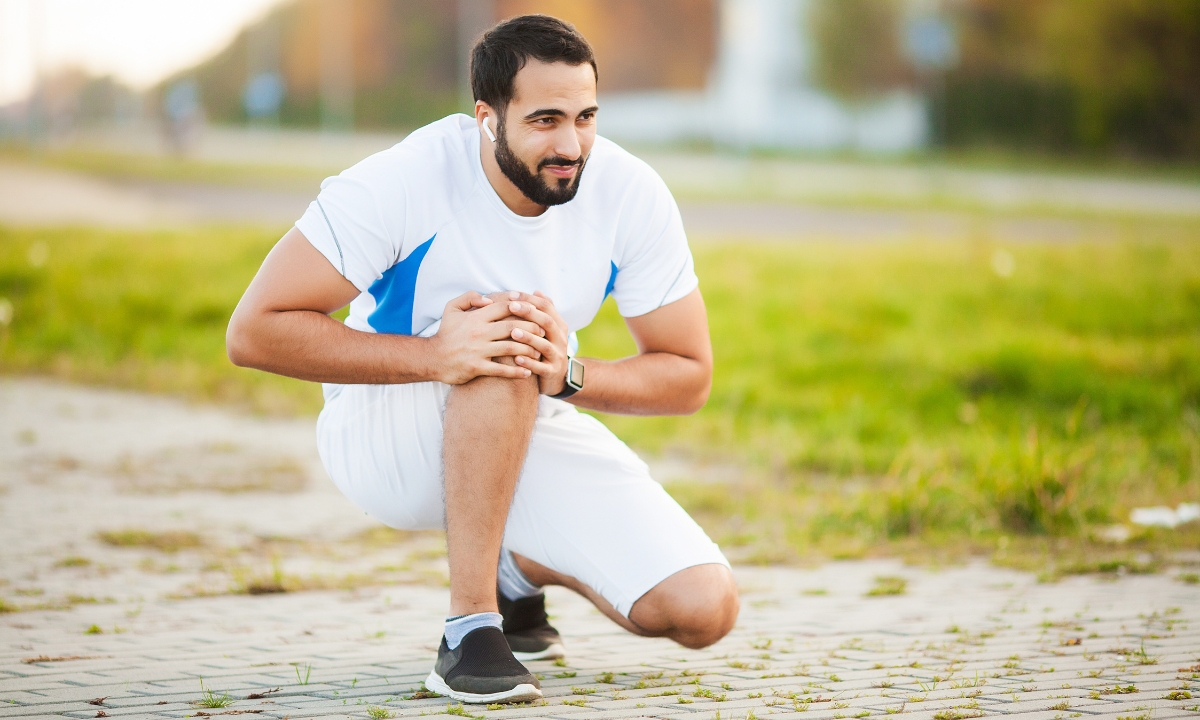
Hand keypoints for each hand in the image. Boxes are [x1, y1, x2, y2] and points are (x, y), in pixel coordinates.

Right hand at [430, 291, 546, 383]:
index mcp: (475, 317)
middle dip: (532, 329)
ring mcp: (478, 351)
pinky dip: (516, 372)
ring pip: (510, 349)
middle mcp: (478, 332)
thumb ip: (469, 297)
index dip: (522, 307)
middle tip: (543, 332)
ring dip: (528, 350)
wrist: (432, 358)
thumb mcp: (451, 308)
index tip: (535, 311)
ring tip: (538, 352)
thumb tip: (489, 297)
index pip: (504, 307)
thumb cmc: (446, 333)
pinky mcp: (477, 367)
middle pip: (513, 327)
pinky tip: (527, 372)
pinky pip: (501, 370)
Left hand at [504, 291, 570, 395]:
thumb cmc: (547, 349)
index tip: (512, 295)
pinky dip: (529, 362)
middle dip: (529, 313)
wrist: (558, 378)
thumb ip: (544, 311)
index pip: (546, 306)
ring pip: (544, 345)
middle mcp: (561, 339)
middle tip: (511, 306)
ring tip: (513, 332)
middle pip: (547, 321)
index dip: (530, 299)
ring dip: (528, 338)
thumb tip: (537, 290)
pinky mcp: (552, 372)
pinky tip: (516, 358)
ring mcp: (557, 356)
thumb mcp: (549, 329)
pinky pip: (541, 367)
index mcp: (558, 325)